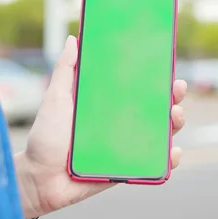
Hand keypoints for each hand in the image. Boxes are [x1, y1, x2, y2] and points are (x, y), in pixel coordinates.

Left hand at [14, 36, 186, 218]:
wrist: (40, 180)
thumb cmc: (45, 138)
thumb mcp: (55, 99)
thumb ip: (64, 70)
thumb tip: (73, 39)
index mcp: (107, 105)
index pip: (137, 87)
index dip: (155, 77)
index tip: (167, 65)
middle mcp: (121, 124)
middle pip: (156, 108)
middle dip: (173, 98)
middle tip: (177, 89)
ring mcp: (128, 146)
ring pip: (161, 133)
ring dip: (176, 123)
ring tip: (176, 116)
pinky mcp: (129, 168)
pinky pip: (155, 164)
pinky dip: (170, 159)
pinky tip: (172, 152)